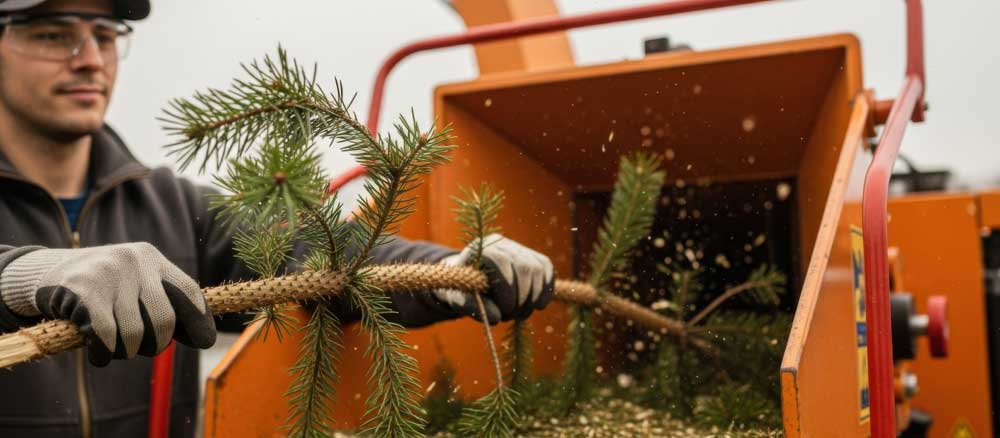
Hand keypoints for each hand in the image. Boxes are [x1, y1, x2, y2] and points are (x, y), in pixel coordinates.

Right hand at [0, 243, 215, 365]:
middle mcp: (134, 261)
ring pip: (134, 333)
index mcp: (152, 258)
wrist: (46, 272)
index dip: (199, 320)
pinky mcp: (82, 291)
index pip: (188, 291)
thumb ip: (164, 303)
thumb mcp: (136, 283)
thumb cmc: (103, 286)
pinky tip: (100, 355)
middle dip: (156, 343)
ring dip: (126, 352)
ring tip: (116, 347)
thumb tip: (205, 338)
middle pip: (164, 319)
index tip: (204, 342)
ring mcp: (108, 273)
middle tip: (142, 348)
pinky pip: (106, 336)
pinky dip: (105, 354)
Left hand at [435, 234, 553, 323]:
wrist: (469, 280)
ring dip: (535, 295)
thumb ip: (472, 307)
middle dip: (523, 297)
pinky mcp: (531, 255)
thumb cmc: (461, 290)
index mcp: (479, 249)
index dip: (508, 288)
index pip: (501, 262)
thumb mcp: (457, 300)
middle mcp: (500, 243)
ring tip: (521, 313)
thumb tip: (496, 317)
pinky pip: (546, 268)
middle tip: (514, 316)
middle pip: (524, 266)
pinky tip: (538, 304)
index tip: (506, 311)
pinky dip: (546, 288)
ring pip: (538, 267)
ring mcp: (517, 247)